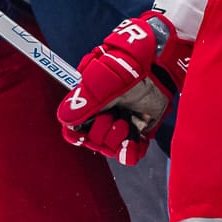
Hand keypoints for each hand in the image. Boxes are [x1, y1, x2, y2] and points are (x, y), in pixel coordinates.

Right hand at [55, 11, 191, 165]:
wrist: (156, 67)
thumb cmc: (127, 67)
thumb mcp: (102, 82)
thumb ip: (83, 101)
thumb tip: (65, 119)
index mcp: (87, 105)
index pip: (73, 131)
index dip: (77, 135)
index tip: (84, 133)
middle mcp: (102, 117)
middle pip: (92, 142)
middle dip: (101, 133)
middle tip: (112, 117)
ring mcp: (119, 125)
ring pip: (110, 150)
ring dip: (116, 140)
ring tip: (125, 124)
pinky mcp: (138, 132)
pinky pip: (130, 155)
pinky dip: (131, 152)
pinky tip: (135, 141)